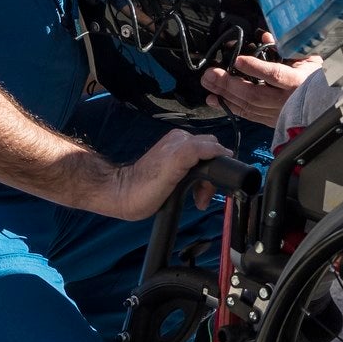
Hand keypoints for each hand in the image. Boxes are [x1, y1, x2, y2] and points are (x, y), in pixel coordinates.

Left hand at [103, 129, 228, 221]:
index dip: (219, 166)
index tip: (215, 187)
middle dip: (211, 177)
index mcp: (182, 142)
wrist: (121, 196)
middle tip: (202, 197)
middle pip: (212, 155)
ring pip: (205, 163)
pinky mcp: (174, 161)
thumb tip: (221, 149)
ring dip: (205, 182)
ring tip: (198, 199)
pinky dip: (198, 181)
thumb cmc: (143, 189)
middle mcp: (181, 142)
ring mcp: (177, 151)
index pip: (214, 147)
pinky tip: (192, 193)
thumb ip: (194, 152)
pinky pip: (196, 167)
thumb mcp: (171, 167)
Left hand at [200, 38, 323, 126]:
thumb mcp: (308, 60)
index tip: (238, 60)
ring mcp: (277, 113)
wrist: (327, 107)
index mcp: (297, 81)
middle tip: (210, 73)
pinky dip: (230, 107)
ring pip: (248, 105)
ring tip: (208, 84)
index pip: (275, 74)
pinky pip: (248, 115)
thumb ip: (286, 49)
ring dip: (225, 94)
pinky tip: (216, 100)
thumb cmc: (318, 80)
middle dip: (229, 83)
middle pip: (254, 93)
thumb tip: (265, 38)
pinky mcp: (271, 121)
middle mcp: (286, 100)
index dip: (255, 68)